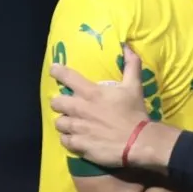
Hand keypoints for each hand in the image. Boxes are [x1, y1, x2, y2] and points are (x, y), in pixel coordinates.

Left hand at [50, 45, 180, 169]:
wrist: (138, 142)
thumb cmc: (135, 113)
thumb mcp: (134, 87)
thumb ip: (131, 66)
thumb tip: (127, 46)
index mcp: (91, 93)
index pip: (67, 77)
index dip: (57, 71)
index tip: (54, 69)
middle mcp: (80, 109)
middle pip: (56, 102)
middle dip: (59, 102)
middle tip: (67, 105)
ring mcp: (78, 128)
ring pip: (59, 122)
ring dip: (64, 122)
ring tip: (71, 123)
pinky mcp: (79, 144)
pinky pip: (65, 140)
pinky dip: (68, 139)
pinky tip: (75, 138)